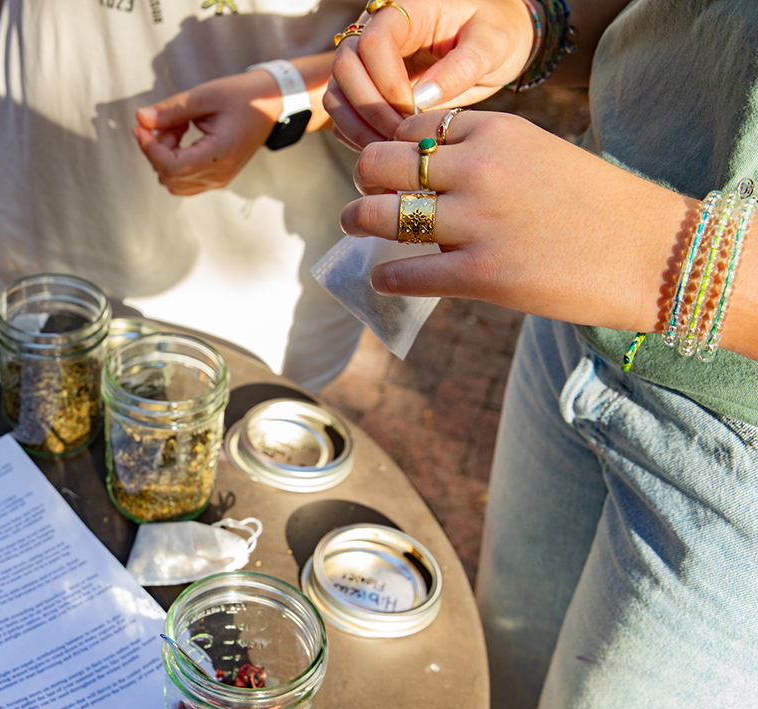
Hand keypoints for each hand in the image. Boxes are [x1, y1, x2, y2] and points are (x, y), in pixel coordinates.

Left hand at [132, 70, 282, 195]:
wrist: (272, 104)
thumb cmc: (242, 96)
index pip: (170, 166)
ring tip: (178, 127)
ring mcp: (219, 180)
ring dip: (165, 156)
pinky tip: (183, 139)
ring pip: (174, 182)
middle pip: (168, 176)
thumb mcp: (205, 95)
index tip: (139, 127)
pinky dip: (175, 163)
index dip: (148, 148)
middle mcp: (218, 174)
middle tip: (165, 121)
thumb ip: (171, 110)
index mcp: (218, 155)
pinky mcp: (217, 178)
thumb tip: (141, 119)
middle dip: (157, 149)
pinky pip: (185, 182)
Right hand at [323, 0, 532, 149]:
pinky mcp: (367, 85)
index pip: (373, 41)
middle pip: (345, 65)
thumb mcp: (492, 44)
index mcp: (408, 9)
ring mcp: (367, 59)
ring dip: (356, 125)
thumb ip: (460, 68)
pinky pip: (345, 110)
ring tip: (391, 148)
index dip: (386, 81)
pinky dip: (356, 133)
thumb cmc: (498, 32)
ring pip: (337, 91)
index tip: (412, 111)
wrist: (494, 40)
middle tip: (399, 137)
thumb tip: (421, 100)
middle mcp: (378, 29)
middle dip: (368, 107)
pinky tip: (385, 148)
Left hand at [340, 110, 686, 330]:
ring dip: (358, 221)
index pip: (413, 129)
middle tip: (364, 197)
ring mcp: (477, 222)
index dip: (393, 149)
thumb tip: (427, 173)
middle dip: (365, 181)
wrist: (654, 253)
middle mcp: (479, 169)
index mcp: (496, 132)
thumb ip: (484, 157)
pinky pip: (406, 273)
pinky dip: (385, 275)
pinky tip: (383, 276)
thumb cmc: (598, 206)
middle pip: (382, 164)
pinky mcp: (482, 274)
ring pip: (381, 214)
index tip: (390, 169)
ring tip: (356, 227)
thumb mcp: (539, 155)